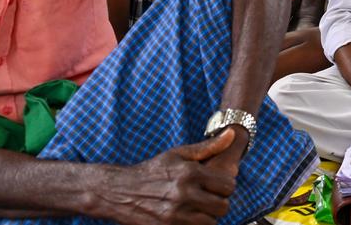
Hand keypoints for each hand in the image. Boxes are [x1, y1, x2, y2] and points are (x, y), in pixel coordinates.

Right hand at [98, 130, 238, 224]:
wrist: (118, 191)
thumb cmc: (152, 170)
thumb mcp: (178, 154)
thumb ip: (208, 147)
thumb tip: (232, 135)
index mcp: (190, 173)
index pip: (228, 186)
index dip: (225, 186)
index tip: (216, 186)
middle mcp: (184, 194)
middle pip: (222, 207)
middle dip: (218, 203)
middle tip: (208, 199)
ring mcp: (175, 214)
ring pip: (210, 223)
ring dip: (207, 217)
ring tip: (197, 209)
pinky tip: (187, 217)